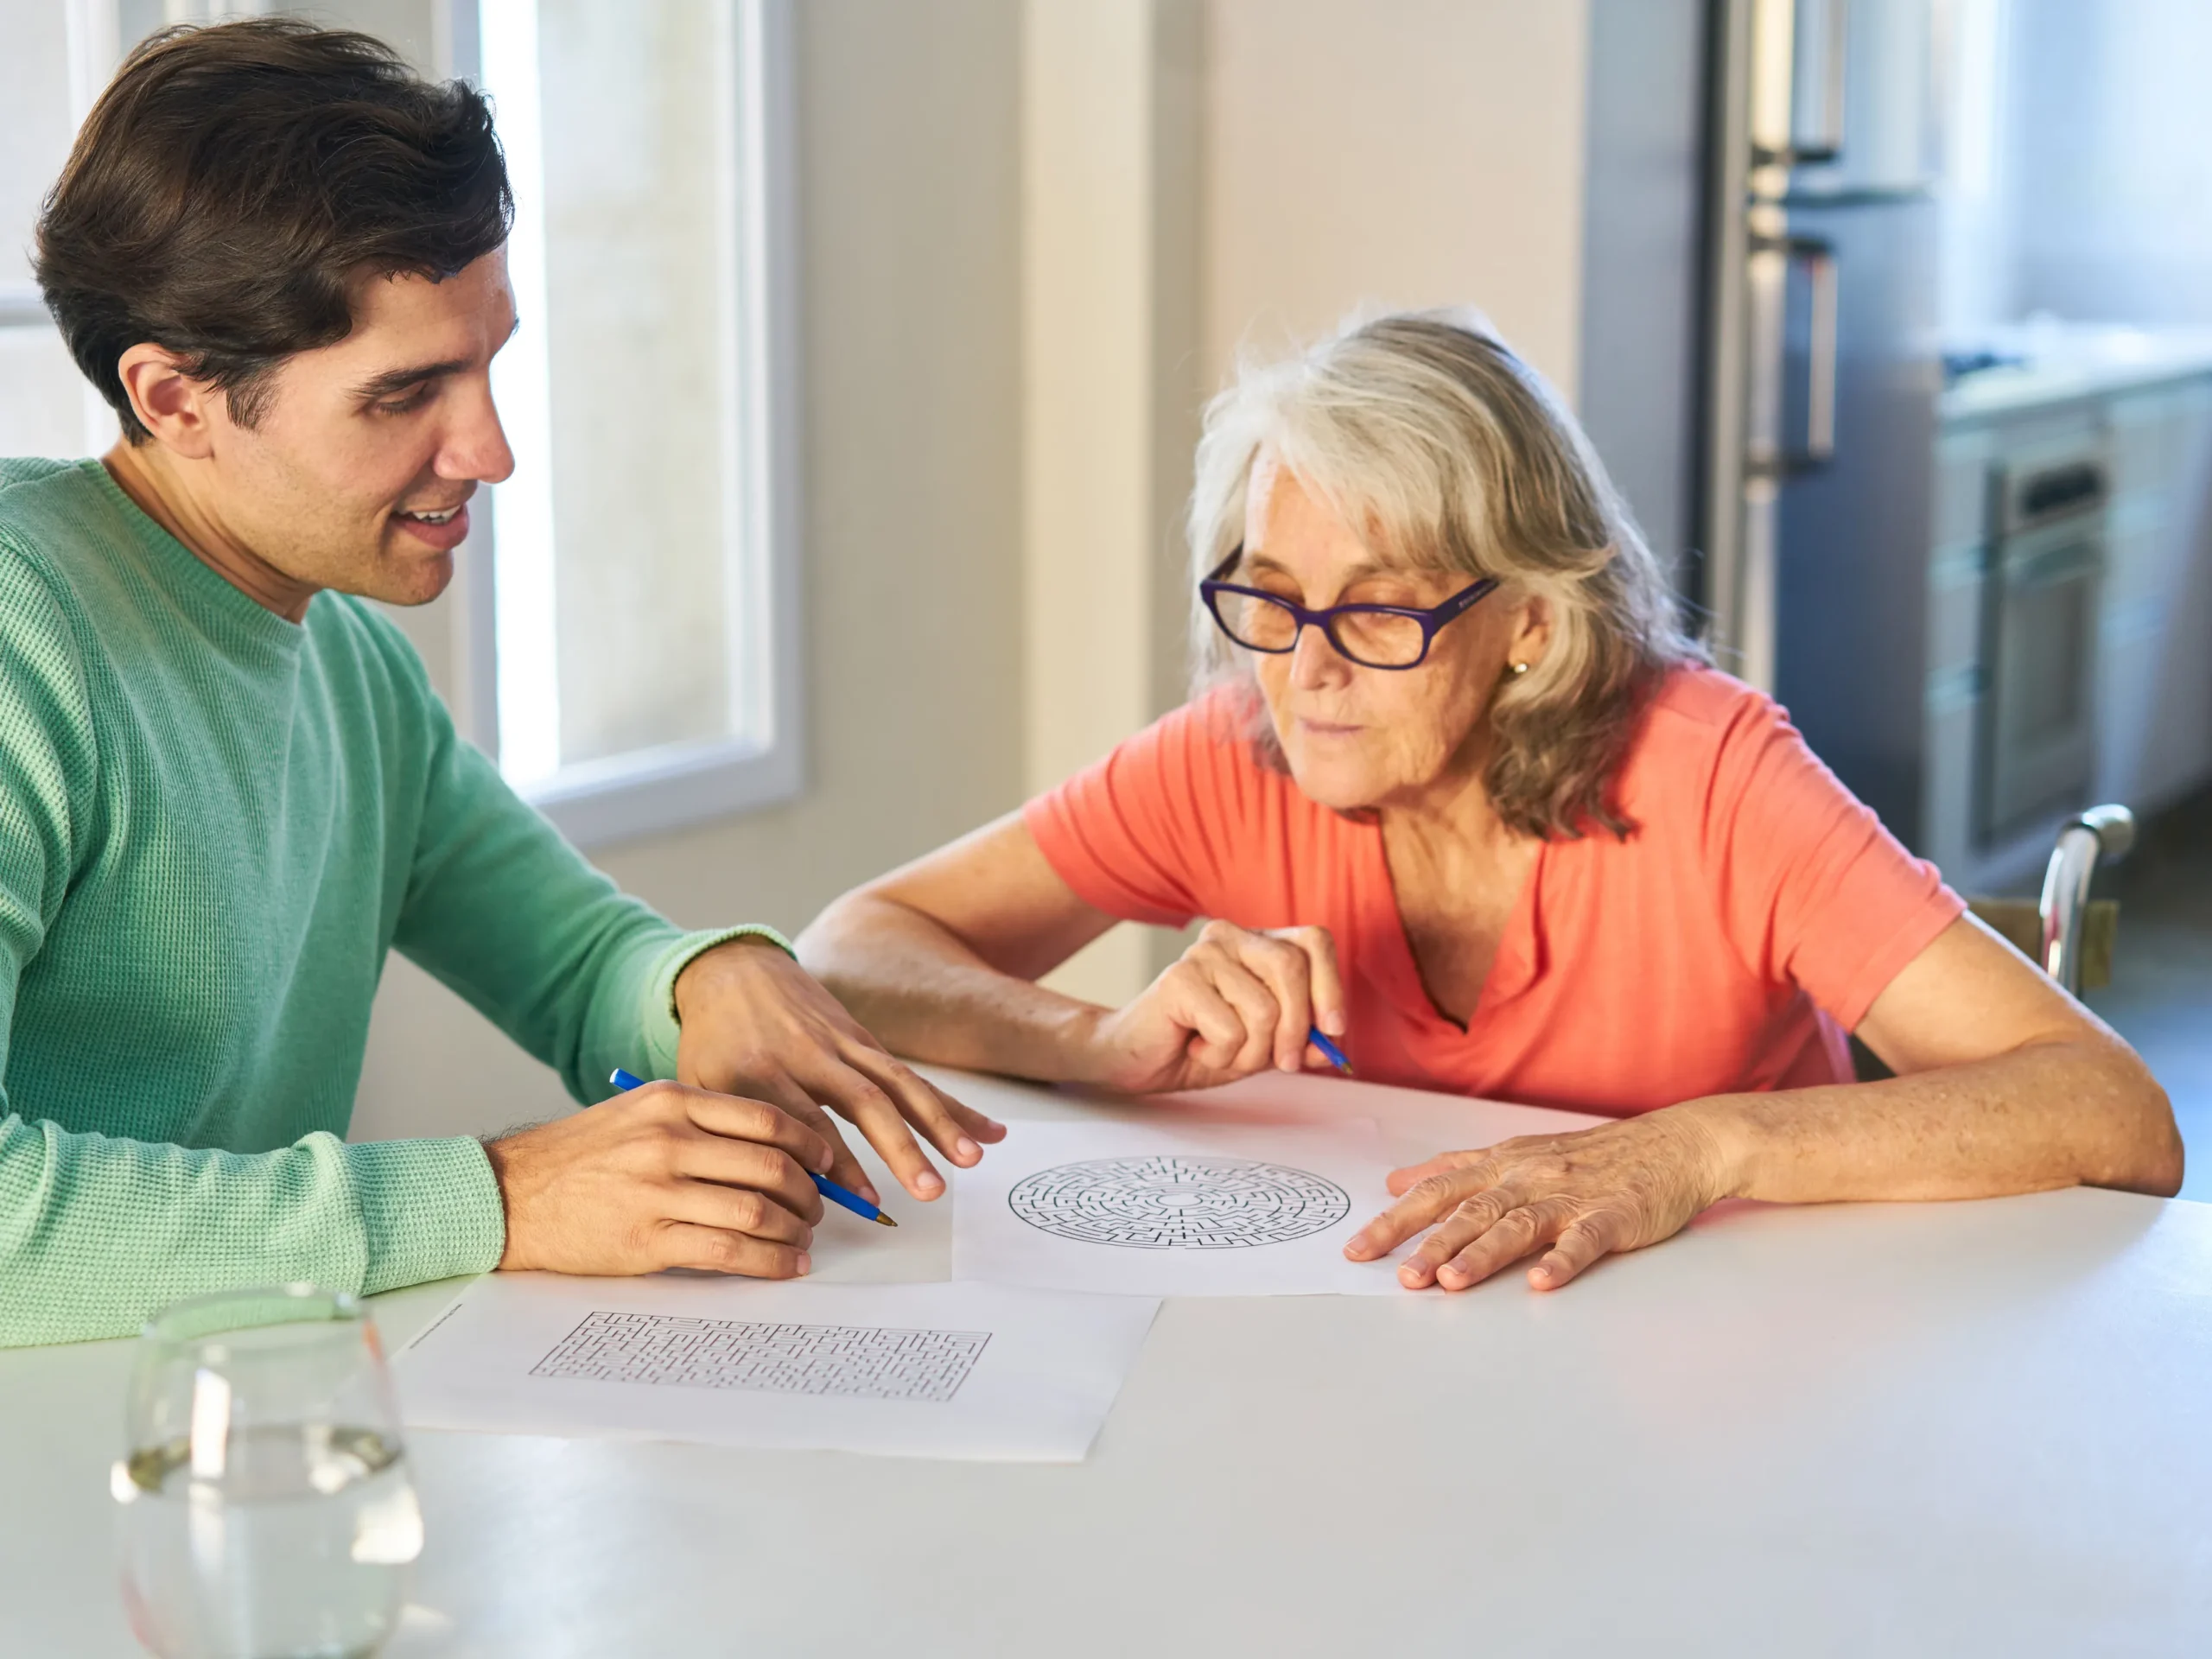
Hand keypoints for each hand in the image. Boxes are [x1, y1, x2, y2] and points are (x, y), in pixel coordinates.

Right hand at [485, 1080, 830, 1276]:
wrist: (512, 1194)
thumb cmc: (580, 1156)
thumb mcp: (638, 1113)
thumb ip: (699, 1123)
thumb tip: (772, 1150)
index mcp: (672, 1101)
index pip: (765, 1118)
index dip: (809, 1144)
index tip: (827, 1163)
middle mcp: (669, 1140)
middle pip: (771, 1166)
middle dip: (810, 1193)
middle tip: (818, 1208)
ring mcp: (658, 1190)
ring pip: (757, 1211)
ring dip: (794, 1231)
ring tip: (803, 1240)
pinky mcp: (647, 1239)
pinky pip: (728, 1252)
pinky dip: (769, 1262)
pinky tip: (785, 1265)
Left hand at [673, 936, 1005, 1203]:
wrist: (730, 970)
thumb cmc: (711, 1044)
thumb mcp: (703, 1088)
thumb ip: (736, 1136)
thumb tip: (775, 1199)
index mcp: (758, 1071)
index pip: (803, 1120)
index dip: (833, 1160)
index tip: (860, 1200)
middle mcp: (808, 1054)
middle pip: (862, 1101)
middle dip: (900, 1147)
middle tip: (928, 1191)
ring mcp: (842, 1044)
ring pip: (897, 1084)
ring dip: (938, 1123)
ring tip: (971, 1159)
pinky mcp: (865, 1041)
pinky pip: (912, 1077)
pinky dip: (951, 1105)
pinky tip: (988, 1132)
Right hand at [1078, 920, 1346, 1093]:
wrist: (1138, 1060)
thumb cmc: (1200, 1045)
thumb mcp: (1264, 1046)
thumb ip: (1300, 1041)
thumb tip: (1333, 1045)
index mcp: (1257, 943)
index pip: (1314, 940)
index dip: (1331, 986)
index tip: (1334, 1030)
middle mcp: (1230, 937)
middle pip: (1292, 969)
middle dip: (1297, 1029)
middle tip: (1282, 1063)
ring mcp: (1202, 954)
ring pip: (1265, 1009)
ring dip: (1252, 1052)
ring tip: (1224, 1052)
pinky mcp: (1179, 979)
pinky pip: (1231, 1029)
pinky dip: (1222, 1056)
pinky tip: (1198, 1048)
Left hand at [1343, 1106, 1736, 1290]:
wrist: (1674, 1144)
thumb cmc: (1592, 1155)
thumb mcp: (1517, 1152)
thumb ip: (1455, 1169)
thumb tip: (1396, 1181)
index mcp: (1502, 1163)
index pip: (1437, 1191)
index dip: (1396, 1220)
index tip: (1357, 1250)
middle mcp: (1529, 1175)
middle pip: (1470, 1210)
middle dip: (1429, 1242)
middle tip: (1398, 1276)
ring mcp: (1572, 1195)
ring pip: (1518, 1224)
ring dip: (1482, 1254)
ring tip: (1451, 1283)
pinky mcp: (1614, 1215)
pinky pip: (1585, 1239)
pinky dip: (1563, 1259)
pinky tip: (1541, 1281)